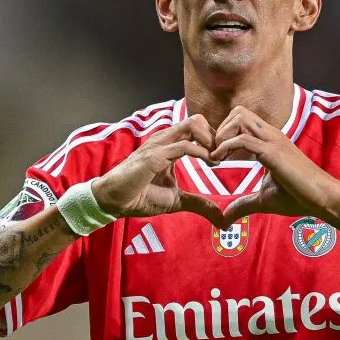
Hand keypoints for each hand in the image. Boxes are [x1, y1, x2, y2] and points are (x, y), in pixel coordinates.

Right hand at [92, 114, 223, 226]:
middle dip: (217, 136)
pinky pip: (184, 146)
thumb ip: (199, 204)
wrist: (114, 202)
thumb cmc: (140, 196)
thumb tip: (221, 219)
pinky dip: (202, 152)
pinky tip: (210, 163)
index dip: (215, 140)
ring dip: (212, 141)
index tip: (224, 158)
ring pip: (193, 125)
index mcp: (171, 145)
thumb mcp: (177, 201)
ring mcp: (159, 145)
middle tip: (224, 157)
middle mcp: (165, 140)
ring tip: (218, 160)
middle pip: (198, 120)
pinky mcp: (155, 156)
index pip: (198, 128)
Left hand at [211, 106, 339, 227]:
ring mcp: (273, 141)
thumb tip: (225, 219)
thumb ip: (243, 205)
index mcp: (270, 140)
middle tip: (213, 153)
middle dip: (220, 129)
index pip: (241, 119)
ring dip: (221, 135)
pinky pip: (243, 139)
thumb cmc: (299, 197)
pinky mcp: (273, 153)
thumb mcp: (264, 200)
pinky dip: (225, 147)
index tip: (215, 156)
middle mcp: (271, 135)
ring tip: (215, 157)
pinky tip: (218, 162)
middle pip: (238, 111)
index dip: (223, 133)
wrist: (324, 198)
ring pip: (239, 117)